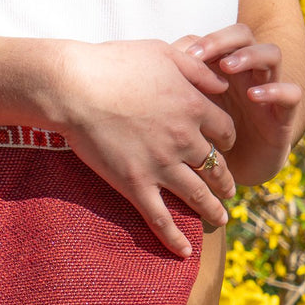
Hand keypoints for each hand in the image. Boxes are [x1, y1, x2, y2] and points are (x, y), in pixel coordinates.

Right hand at [52, 39, 238, 257]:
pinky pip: (160, 217)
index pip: (226, 130)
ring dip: (213, 210)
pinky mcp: (135, 184)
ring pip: (198, 195)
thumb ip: (197, 68)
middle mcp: (185, 140)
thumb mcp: (164, 52)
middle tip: (229, 191)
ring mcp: (161, 165)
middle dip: (226, 181)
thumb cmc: (115, 63)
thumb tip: (222, 84)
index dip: (228, 139)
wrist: (75, 87)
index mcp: (195, 107)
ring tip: (221, 220)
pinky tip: (183, 252)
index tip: (224, 145)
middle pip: (218, 166)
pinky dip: (173, 238)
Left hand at [177, 24, 304, 185]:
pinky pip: (292, 93)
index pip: (218, 38)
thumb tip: (146, 65)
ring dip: (250, 56)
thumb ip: (173, 91)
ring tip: (227, 67)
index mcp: (221, 69)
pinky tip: (254, 95)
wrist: (224, 179)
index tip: (183, 55)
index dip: (203, 40)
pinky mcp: (283, 115)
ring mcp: (267, 90)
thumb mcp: (183, 114)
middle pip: (244, 36)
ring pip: (271, 54)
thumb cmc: (199, 140)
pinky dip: (275, 89)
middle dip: (223, 40)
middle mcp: (246, 73)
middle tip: (200, 55)